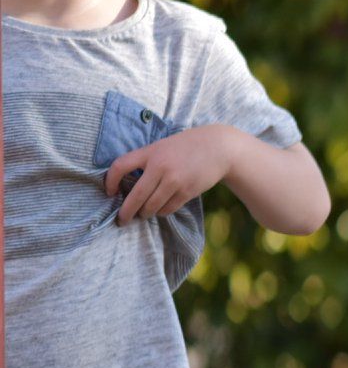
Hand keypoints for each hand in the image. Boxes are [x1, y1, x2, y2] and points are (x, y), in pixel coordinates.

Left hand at [107, 125, 236, 223]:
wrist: (218, 148)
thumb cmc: (186, 147)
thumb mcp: (162, 147)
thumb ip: (146, 161)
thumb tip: (127, 184)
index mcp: (150, 153)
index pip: (120, 167)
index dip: (110, 182)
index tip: (110, 193)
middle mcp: (160, 167)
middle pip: (135, 196)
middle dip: (126, 212)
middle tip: (122, 220)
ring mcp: (175, 180)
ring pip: (151, 206)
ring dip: (145, 214)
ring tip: (143, 214)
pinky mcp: (187, 191)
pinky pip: (168, 208)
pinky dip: (161, 212)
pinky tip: (159, 210)